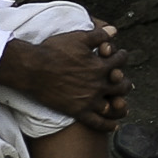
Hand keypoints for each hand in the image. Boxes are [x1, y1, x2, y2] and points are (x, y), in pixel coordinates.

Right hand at [0, 26, 131, 130]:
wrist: (33, 69)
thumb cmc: (54, 51)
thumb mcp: (78, 37)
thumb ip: (98, 35)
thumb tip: (114, 31)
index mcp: (100, 66)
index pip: (120, 61)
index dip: (121, 56)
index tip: (120, 56)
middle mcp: (98, 84)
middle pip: (121, 86)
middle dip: (124, 82)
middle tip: (124, 81)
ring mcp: (89, 100)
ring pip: (113, 106)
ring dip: (120, 104)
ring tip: (122, 103)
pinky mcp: (78, 112)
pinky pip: (97, 123)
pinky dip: (108, 126)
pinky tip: (114, 126)